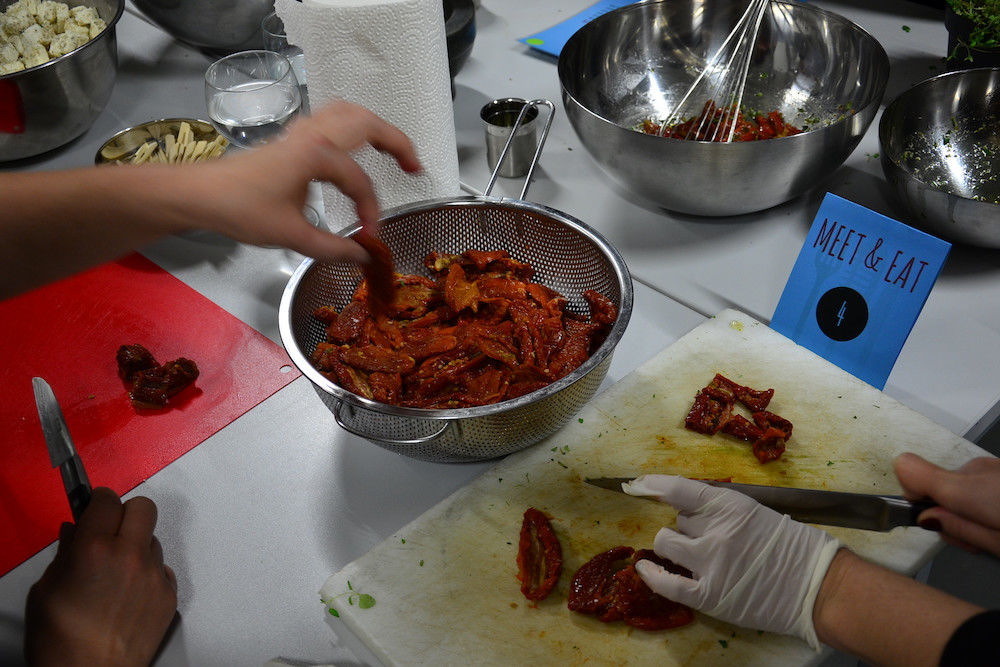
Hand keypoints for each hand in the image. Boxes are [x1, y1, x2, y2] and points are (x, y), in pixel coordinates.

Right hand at [24, 488, 177, 666]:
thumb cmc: (62, 641)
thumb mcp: (45, 589)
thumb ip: (64, 552)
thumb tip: (74, 531)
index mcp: (94, 549)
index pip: (107, 499)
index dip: (98, 501)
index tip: (94, 507)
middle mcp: (130, 556)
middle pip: (143, 507)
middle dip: (126, 513)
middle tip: (111, 529)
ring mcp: (154, 575)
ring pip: (153, 539)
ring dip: (137, 546)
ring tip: (116, 572)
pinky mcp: (169, 594)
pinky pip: (162, 568)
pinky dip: (148, 573)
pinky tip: (129, 592)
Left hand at [188, 100, 421, 263]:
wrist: (201, 195)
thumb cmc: (241, 210)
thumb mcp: (293, 236)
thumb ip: (334, 248)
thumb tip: (363, 257)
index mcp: (317, 155)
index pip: (359, 182)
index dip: (370, 210)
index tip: (370, 236)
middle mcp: (313, 134)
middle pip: (367, 123)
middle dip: (397, 142)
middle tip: (415, 167)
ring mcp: (301, 132)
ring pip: (350, 114)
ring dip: (377, 128)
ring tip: (394, 152)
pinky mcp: (292, 137)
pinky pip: (333, 120)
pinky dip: (354, 129)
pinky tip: (356, 150)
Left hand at [623, 475, 839, 648]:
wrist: (816, 585)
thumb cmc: (788, 547)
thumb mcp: (753, 512)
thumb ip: (717, 508)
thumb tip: (679, 507)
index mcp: (731, 505)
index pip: (680, 489)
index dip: (653, 486)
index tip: (636, 485)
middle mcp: (717, 531)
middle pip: (676, 520)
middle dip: (684, 527)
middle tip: (703, 538)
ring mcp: (712, 564)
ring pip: (666, 544)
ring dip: (672, 547)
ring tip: (691, 555)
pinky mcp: (710, 595)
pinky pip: (668, 583)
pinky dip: (652, 575)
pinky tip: (645, 569)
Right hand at [895, 453, 999, 556]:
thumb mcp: (998, 544)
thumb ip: (958, 529)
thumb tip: (926, 516)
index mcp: (969, 490)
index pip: (909, 470)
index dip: (910, 496)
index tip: (923, 518)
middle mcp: (976, 469)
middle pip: (936, 485)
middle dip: (947, 512)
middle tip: (972, 538)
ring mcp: (991, 465)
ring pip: (959, 484)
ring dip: (968, 507)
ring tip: (993, 530)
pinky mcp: (999, 467)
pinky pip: (978, 480)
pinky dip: (984, 499)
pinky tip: (998, 516)